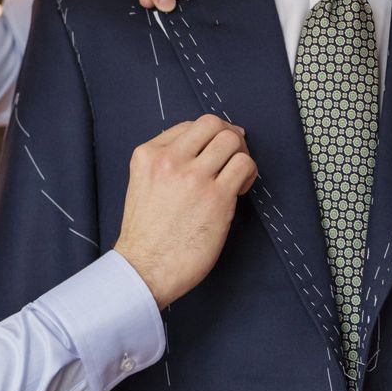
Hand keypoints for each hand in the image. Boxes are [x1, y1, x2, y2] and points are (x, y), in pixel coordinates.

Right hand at [113, 115, 255, 308]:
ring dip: (241, 154)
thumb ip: (164, 163)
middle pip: (213, 124)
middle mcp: (169, 159)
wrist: (145, 266)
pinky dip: (249, 173)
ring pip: (232, 140)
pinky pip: (245, 166)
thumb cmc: (146, 233)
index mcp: (147, 155)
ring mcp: (193, 177)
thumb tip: (201, 150)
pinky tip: (241, 189)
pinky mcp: (216, 197)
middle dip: (229, 136)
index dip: (208, 137)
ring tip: (238, 174)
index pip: (188, 126)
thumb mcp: (142, 183)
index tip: (214, 152)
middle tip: (233, 155)